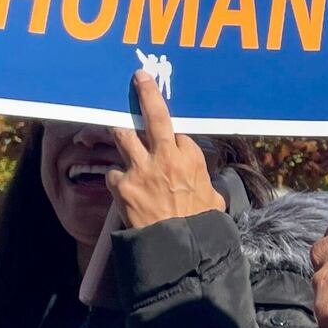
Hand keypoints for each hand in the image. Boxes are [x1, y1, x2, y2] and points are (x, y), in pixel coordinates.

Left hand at [106, 71, 223, 228]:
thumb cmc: (201, 226)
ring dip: (120, 132)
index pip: (177, 134)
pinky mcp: (122, 185)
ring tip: (116, 128)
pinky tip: (124, 191)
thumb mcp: (213, 199)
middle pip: (154, 116)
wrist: (180, 248)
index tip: (170, 141)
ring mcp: (142, 169)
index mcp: (191, 158)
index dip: (173, 139)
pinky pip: (114, 173)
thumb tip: (204, 188)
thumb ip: (204, 185)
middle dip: (146, 94)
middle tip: (140, 79)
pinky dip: (118, 180)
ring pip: (124, 136)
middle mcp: (166, 157)